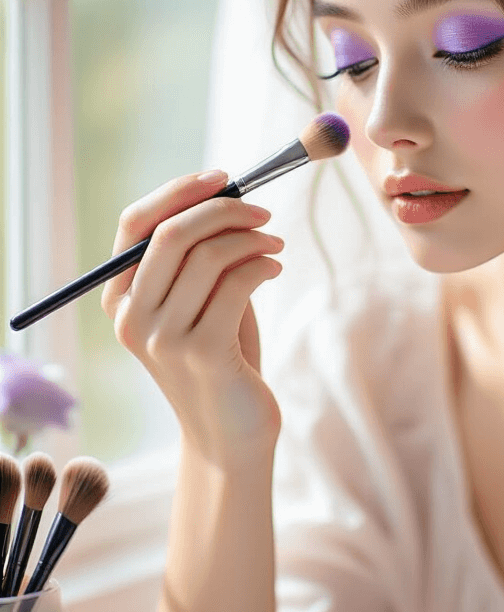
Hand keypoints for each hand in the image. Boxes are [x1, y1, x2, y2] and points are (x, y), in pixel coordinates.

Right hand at [101, 170, 284, 466]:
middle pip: (170, 234)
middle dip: (223, 210)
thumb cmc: (222, 357)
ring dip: (251, 238)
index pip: (135, 224)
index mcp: (121, 299)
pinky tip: (275, 267)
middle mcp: (132, 318)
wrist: (233, 434)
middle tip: (262, 211)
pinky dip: (262, 264)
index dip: (178, 192)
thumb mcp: (202, 298)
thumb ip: (199, 253)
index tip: (223, 178)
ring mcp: (164, 339)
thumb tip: (224, 191)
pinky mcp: (203, 354)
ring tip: (275, 245)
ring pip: (208, 256)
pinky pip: (237, 283)